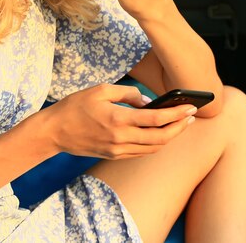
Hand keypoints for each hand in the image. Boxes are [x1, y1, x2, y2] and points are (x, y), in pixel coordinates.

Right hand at [43, 84, 195, 159]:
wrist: (54, 131)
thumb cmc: (76, 106)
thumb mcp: (102, 90)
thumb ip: (128, 93)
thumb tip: (148, 101)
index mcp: (119, 119)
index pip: (156, 119)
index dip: (177, 114)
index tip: (191, 108)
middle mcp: (121, 139)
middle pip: (160, 138)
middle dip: (179, 128)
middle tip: (191, 116)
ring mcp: (118, 150)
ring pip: (153, 148)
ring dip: (170, 137)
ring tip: (180, 123)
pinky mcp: (114, 155)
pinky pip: (141, 152)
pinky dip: (155, 144)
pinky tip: (161, 133)